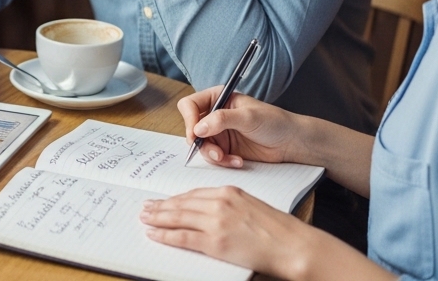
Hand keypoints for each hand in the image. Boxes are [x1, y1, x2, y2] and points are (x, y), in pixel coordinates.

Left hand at [140, 187, 318, 278]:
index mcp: (229, 192)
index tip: (164, 200)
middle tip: (146, 207)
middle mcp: (220, 203)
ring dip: (158, 218)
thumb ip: (230, 206)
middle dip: (161, 206)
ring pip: (178, 217)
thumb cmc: (278, 230)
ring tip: (145, 218)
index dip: (175, 198)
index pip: (193, 194)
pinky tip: (154, 234)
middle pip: (182, 203)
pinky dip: (165, 235)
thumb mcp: (251, 206)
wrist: (292, 245)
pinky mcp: (215, 241)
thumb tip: (210, 213)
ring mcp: (216, 222)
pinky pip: (182, 237)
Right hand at [179, 87, 300, 167]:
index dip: (189, 119)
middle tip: (215, 152)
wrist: (290, 142)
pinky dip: (222, 162)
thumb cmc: (274, 122)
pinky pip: (213, 157)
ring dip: (212, 155)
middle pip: (192, 128)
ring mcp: (219, 133)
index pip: (190, 105)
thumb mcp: (248, 117)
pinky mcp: (225, 149)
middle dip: (201, 143)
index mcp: (218, 98)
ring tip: (228, 158)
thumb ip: (222, 119)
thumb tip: (198, 128)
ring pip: (201, 146)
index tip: (196, 134)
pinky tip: (237, 161)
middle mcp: (215, 115)